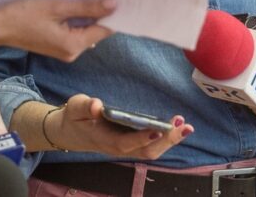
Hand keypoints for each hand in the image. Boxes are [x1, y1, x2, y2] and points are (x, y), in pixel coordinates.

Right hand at [0, 0, 115, 61]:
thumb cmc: (23, 15)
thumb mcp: (56, 7)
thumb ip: (86, 7)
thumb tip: (114, 5)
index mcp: (73, 45)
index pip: (104, 30)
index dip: (112, 14)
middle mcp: (72, 52)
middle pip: (96, 31)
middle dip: (100, 13)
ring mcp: (65, 51)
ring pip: (86, 31)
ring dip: (88, 15)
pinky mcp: (58, 46)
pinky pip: (75, 33)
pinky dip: (77, 20)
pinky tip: (74, 6)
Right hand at [43, 94, 192, 160]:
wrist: (69, 132)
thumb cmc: (74, 118)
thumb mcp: (75, 107)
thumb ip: (85, 106)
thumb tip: (97, 105)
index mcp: (105, 139)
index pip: (127, 142)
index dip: (143, 137)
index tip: (158, 127)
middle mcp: (119, 148)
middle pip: (147, 151)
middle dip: (166, 140)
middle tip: (182, 124)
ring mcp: (126, 148)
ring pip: (152, 151)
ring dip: (170, 141)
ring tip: (186, 127)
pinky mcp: (131, 144)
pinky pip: (151, 146)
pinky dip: (166, 139)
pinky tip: (177, 129)